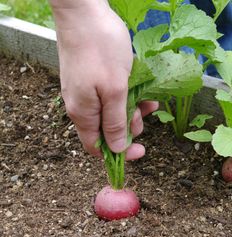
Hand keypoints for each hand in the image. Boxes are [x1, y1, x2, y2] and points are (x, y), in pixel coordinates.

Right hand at [51, 0, 157, 159]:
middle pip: (106, 130)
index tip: (140, 150)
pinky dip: (125, 95)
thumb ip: (115, 122)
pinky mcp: (90, 79)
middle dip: (129, 127)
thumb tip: (116, 150)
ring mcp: (84, 92)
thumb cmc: (100, 49)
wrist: (83, 11)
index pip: (98, 148)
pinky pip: (109, 96)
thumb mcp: (114, 90)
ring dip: (130, 109)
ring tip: (147, 99)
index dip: (118, 154)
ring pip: (110, 112)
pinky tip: (139, 88)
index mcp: (83, 114)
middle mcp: (81, 107)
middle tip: (144, 113)